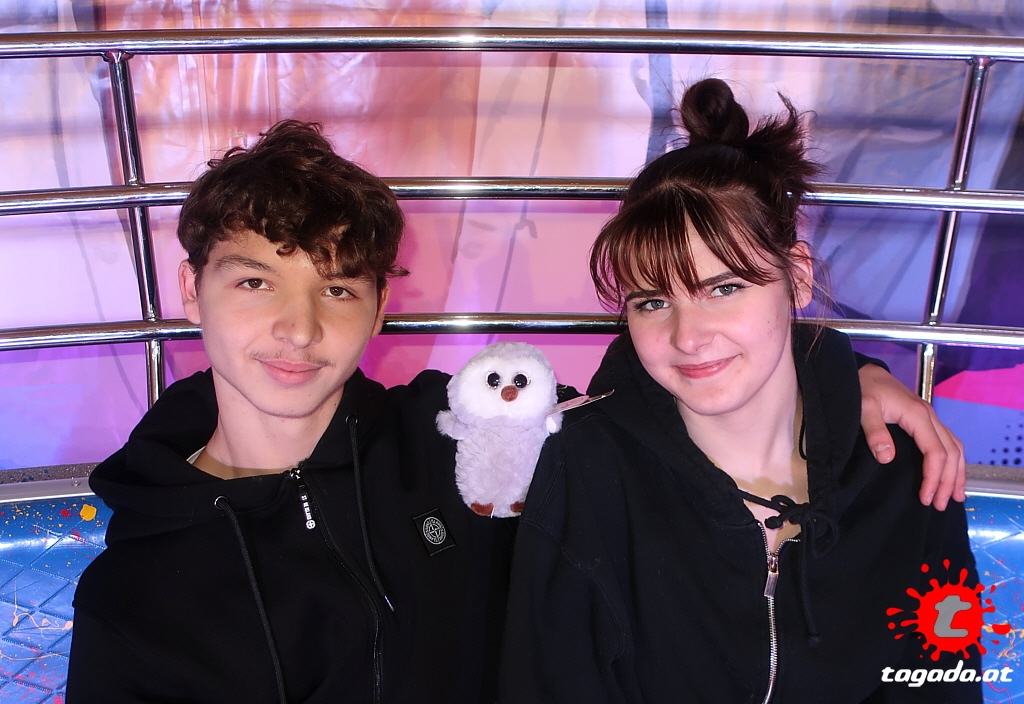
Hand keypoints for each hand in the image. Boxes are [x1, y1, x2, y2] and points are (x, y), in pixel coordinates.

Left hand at [858, 364, 965, 509]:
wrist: (863, 373)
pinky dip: (954, 461)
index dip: (934, 477)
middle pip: (951, 453)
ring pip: (955, 448)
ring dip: (957, 473)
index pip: (935, 452)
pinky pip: (948, 442)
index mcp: (918, 415)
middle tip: (939, 505)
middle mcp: (930, 417)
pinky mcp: (926, 420)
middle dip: (948, 481)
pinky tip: (951, 475)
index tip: (926, 498)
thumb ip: (874, 431)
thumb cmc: (862, 389)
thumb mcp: (863, 408)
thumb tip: (887, 458)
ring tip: (954, 497)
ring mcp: (930, 418)